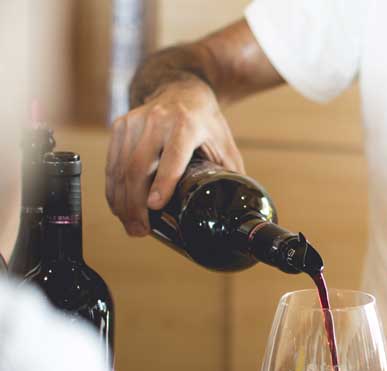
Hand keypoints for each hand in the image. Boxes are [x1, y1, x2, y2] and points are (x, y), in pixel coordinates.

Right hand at [105, 79, 243, 235]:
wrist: (182, 90)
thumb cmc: (206, 122)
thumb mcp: (225, 144)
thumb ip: (231, 174)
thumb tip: (240, 209)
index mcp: (186, 125)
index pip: (172, 156)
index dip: (163, 182)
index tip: (154, 207)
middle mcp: (157, 121)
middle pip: (139, 167)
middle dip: (136, 204)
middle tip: (140, 230)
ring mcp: (135, 122)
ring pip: (121, 167)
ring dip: (122, 202)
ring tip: (131, 226)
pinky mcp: (120, 126)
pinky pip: (112, 163)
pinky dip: (113, 188)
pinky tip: (119, 207)